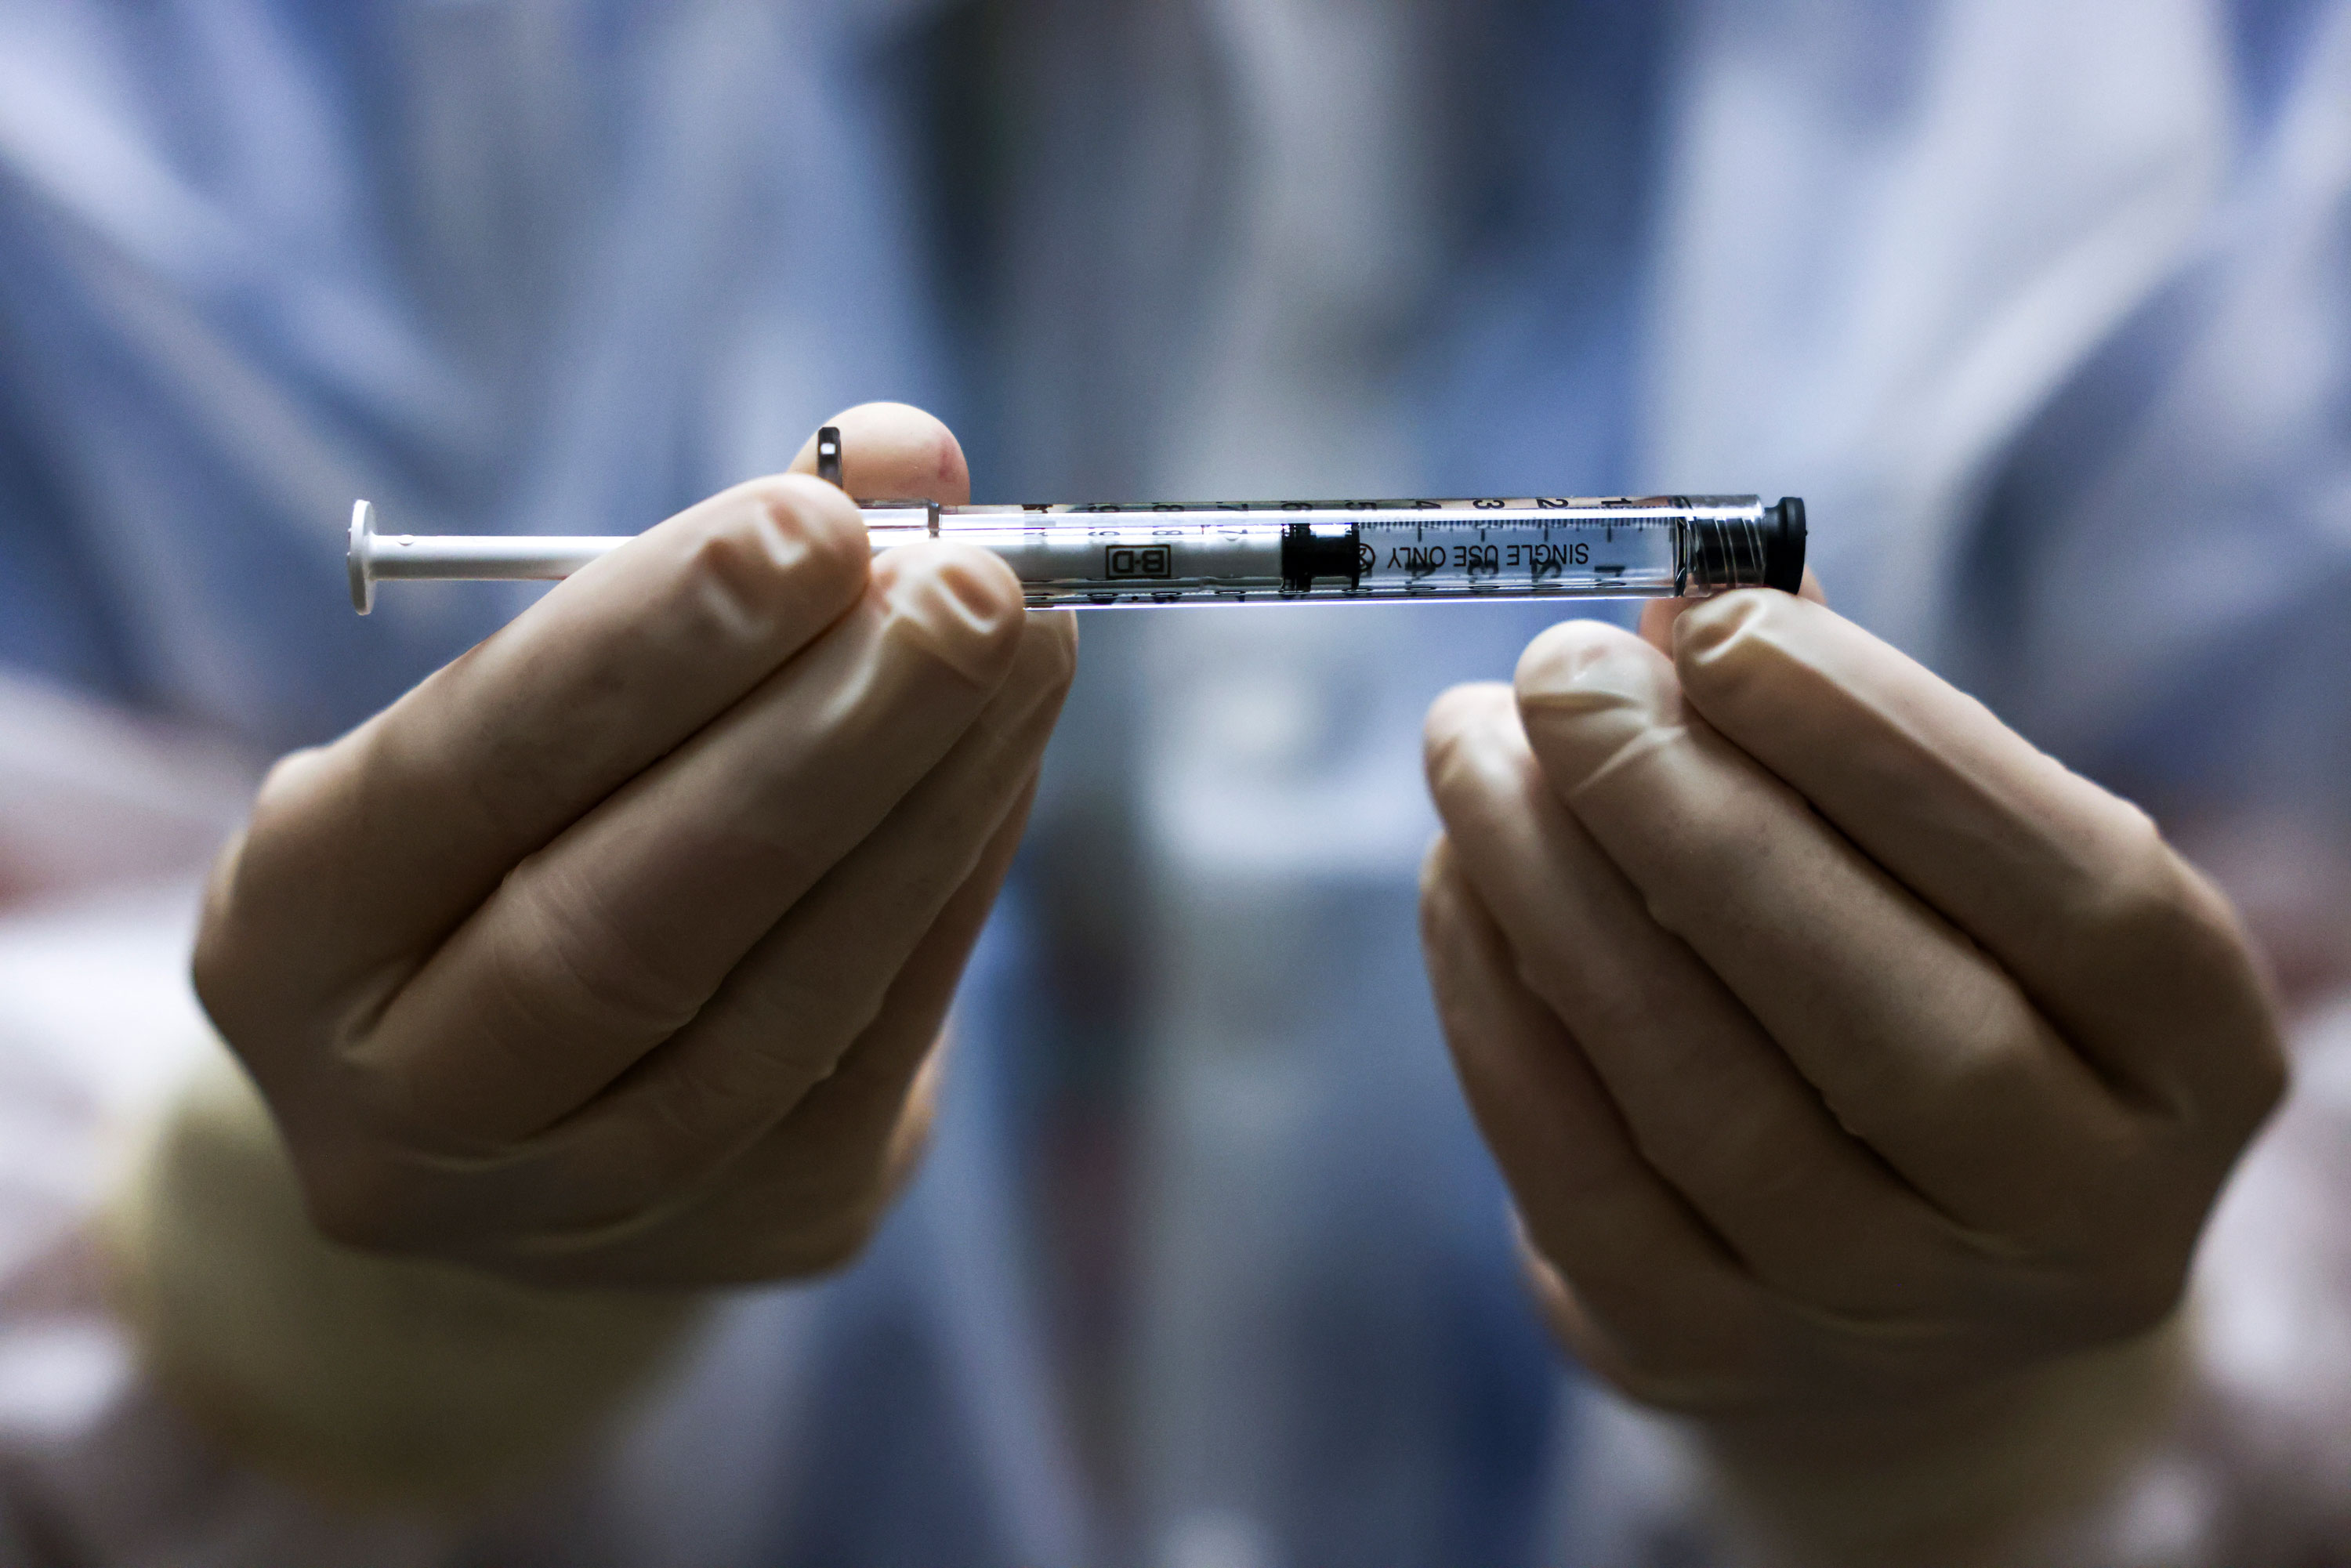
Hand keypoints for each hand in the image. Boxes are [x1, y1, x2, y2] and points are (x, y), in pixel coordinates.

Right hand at [193, 402, 1073, 1287]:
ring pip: (782, 1004)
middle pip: (624, 929)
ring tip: (1025, 644)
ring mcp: (585, 1205)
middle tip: (968, 585)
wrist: (526, 1107)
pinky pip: (881, 1038)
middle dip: (820, 741)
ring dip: (930, 801)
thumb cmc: (520, 843)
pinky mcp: (765, 1223)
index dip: (649, 648)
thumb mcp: (541, 710)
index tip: (811, 520)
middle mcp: (405, 1111)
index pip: (466, 778)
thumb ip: (707, 576)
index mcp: (289, 941)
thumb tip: (912, 456)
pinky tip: (1008, 753)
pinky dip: (958, 876)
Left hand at [1420, 586, 2283, 1456]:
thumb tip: (1679, 598)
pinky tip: (1455, 882)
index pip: (2080, 896)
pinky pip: (1581, 1182)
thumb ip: (1844, 729)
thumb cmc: (1919, 977)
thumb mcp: (1941, 861)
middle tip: (1560, 676)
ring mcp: (1890, 1316)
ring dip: (1561, 899)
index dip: (1889, 748)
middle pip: (1898, 1024)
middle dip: (1696, 821)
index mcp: (2193, 1060)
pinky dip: (1497, 1012)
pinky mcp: (1707, 1354)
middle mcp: (2077, 1220)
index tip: (1717, 621)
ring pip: (1713, 1105)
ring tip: (1471, 753)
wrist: (1878, 1247)